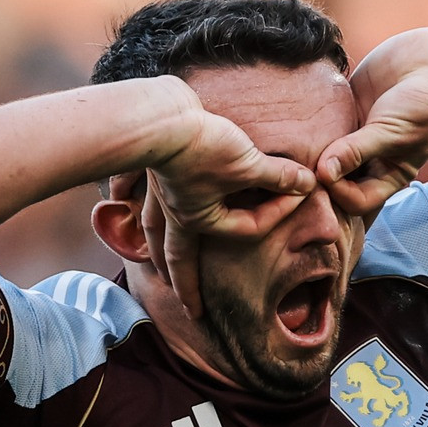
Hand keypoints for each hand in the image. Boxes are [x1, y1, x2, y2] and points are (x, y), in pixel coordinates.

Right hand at [145, 102, 313, 310]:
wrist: (159, 116)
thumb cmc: (201, 145)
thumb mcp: (248, 163)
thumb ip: (278, 177)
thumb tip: (307, 183)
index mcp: (198, 221)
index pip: (247, 227)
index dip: (277, 212)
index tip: (299, 192)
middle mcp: (174, 214)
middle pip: (177, 259)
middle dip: (186, 286)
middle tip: (191, 310)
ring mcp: (158, 192)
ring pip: (153, 229)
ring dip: (154, 251)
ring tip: (157, 269)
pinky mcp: (152, 167)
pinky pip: (134, 189)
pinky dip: (126, 193)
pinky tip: (120, 196)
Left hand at [317, 30, 427, 220]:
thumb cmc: (427, 103)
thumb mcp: (393, 132)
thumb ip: (357, 151)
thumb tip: (323, 173)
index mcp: (387, 175)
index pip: (355, 200)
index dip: (337, 192)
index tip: (325, 172)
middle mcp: (370, 160)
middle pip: (336, 181)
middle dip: (319, 177)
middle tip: (300, 164)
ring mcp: (356, 135)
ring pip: (325, 152)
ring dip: (312, 149)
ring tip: (296, 141)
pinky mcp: (347, 109)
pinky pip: (323, 122)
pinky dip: (312, 122)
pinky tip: (303, 115)